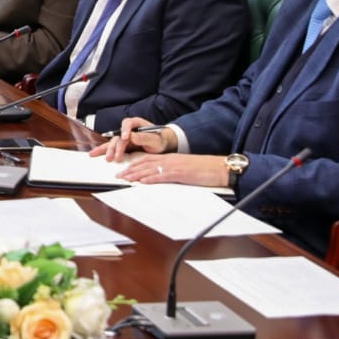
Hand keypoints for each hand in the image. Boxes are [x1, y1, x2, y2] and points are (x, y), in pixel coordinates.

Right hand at [89, 117, 169, 161]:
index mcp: (137, 124)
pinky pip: (111, 147)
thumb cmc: (160, 140)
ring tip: (108, 158)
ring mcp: (124, 138)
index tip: (125, 137)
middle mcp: (128, 130)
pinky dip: (103, 150)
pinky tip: (94, 153)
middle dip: (116, 146)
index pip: (128, 123)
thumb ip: (145, 137)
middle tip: (116, 156)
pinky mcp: (122, 145)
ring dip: (109, 150)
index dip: (125, 129)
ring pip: (113, 142)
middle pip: (118, 135)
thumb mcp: (155, 139)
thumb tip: (132, 136)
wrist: (162, 145)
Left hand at [116, 153, 230, 187]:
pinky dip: (150, 178)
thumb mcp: (184, 167)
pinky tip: (142, 181)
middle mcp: (169, 159)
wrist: (219, 168)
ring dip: (135, 174)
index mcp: (170, 157)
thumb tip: (160, 176)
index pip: (147, 158)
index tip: (124, 169)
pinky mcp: (180, 173)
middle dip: (130, 169)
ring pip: (150, 169)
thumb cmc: (204, 169)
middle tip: (118, 175)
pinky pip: (162, 175)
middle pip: (144, 163)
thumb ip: (171, 170)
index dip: (134, 164)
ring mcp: (174, 166)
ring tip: (124, 178)